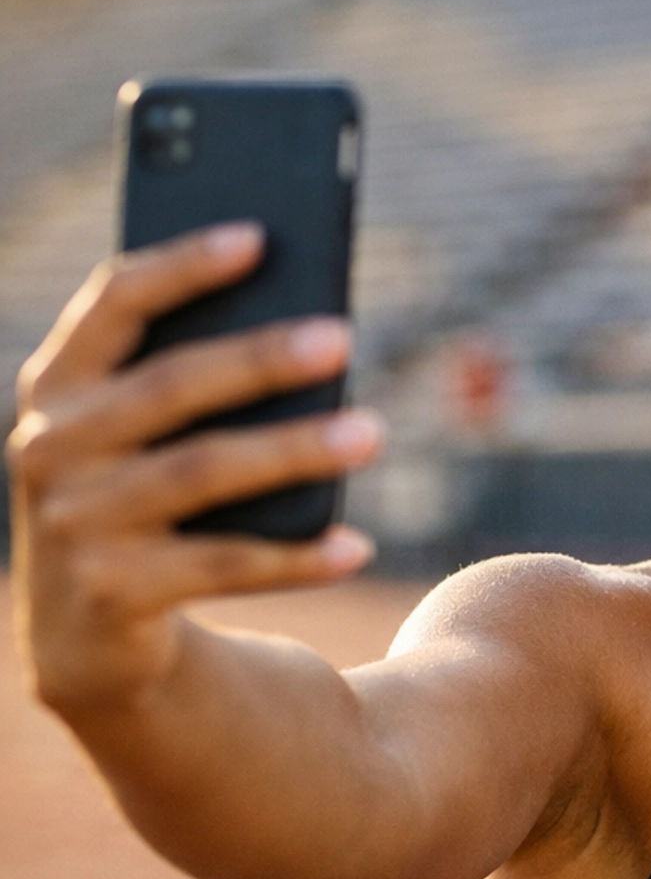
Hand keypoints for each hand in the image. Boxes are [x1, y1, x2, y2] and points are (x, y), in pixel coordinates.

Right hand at [8, 222, 384, 715]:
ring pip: (203, 472)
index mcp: (54, 387)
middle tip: (341, 338)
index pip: (113, 302)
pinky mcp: (112, 593)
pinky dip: (297, 558)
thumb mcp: (136, 442)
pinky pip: (224, 565)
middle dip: (261, 358)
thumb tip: (304, 339)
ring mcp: (75, 523)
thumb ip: (183, 386)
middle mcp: (49, 447)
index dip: (182, 265)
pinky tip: (355, 545)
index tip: (257, 238)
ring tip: (372, 433)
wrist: (85, 640)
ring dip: (295, 451)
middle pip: (172, 385)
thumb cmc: (137, 507)